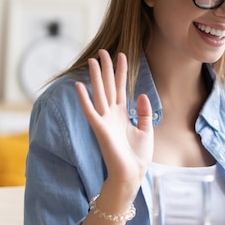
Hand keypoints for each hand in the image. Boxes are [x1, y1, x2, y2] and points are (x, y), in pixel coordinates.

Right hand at [75, 50, 153, 188]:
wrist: (132, 174)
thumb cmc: (137, 156)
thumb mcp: (146, 130)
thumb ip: (143, 113)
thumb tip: (141, 95)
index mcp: (122, 114)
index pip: (121, 88)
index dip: (121, 72)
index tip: (123, 55)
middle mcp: (111, 114)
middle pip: (108, 86)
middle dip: (106, 69)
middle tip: (103, 51)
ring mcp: (104, 121)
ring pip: (99, 94)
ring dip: (95, 77)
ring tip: (93, 60)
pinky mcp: (100, 129)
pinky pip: (90, 111)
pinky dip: (84, 99)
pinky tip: (78, 85)